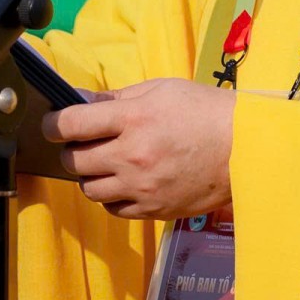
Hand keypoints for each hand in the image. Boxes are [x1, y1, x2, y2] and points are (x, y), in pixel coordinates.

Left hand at [43, 78, 236, 218]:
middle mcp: (132, 155)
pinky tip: (127, 182)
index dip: (53, 124)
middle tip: (85, 143)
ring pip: (90, 189)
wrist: (247, 149)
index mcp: (134, 118)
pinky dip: (113, 197)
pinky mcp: (153, 209)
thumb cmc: (205, 111)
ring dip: (92, 175)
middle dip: (72, 150)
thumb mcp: (162, 89)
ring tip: (109, 164)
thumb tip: (80, 102)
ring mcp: (142, 187)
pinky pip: (114, 209)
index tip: (52, 124)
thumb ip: (118, 97)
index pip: (72, 124)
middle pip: (75, 160)